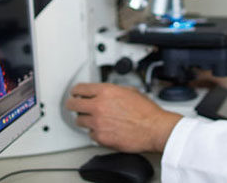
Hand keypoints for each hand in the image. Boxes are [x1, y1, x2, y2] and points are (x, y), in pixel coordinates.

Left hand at [65, 83, 181, 152]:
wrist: (154, 129)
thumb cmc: (146, 112)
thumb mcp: (130, 91)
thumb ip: (113, 91)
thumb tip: (105, 93)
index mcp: (106, 91)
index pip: (80, 89)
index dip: (76, 91)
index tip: (75, 93)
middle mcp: (98, 106)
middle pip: (73, 104)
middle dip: (73, 104)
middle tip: (74, 106)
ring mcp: (98, 123)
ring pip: (79, 121)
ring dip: (85, 119)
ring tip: (93, 120)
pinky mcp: (100, 137)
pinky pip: (90, 134)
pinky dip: (95, 132)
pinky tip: (104, 130)